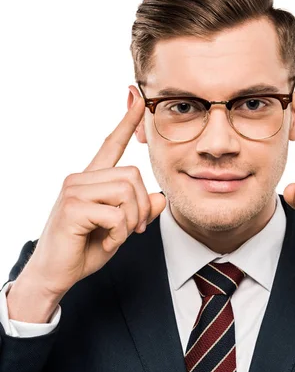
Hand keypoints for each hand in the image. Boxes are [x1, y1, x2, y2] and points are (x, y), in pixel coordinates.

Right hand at [21, 86, 165, 297]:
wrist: (56, 274)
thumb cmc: (84, 250)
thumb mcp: (120, 230)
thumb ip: (138, 212)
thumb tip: (161, 198)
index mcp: (91, 180)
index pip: (110, 144)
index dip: (126, 122)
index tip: (136, 98)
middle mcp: (81, 179)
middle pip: (133, 176)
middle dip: (142, 208)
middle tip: (134, 230)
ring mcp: (74, 191)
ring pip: (127, 192)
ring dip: (130, 222)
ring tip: (117, 237)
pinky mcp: (72, 208)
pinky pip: (115, 214)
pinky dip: (118, 235)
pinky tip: (106, 243)